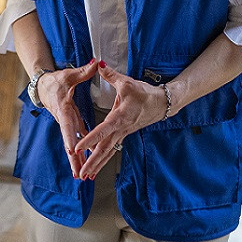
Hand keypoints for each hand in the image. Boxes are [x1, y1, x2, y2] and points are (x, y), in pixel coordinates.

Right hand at [36, 59, 99, 178]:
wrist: (43, 86)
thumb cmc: (55, 80)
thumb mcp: (68, 75)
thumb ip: (83, 72)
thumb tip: (96, 63)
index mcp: (63, 108)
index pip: (66, 124)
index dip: (69, 136)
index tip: (71, 148)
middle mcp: (64, 119)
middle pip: (69, 141)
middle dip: (73, 158)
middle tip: (78, 173)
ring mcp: (66, 123)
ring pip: (71, 144)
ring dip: (76, 160)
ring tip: (80, 175)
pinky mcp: (70, 123)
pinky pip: (76, 140)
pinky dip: (79, 152)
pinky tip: (85, 161)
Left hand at [72, 63, 166, 179]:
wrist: (163, 103)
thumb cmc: (145, 93)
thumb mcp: (127, 82)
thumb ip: (111, 75)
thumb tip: (98, 64)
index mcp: (120, 117)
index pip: (103, 130)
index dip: (90, 139)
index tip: (79, 147)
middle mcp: (121, 129)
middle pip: (105, 148)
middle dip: (92, 162)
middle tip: (81, 173)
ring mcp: (123, 134)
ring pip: (108, 152)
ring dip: (97, 164)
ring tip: (86, 177)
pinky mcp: (124, 134)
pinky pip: (111, 149)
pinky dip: (103, 159)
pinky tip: (95, 167)